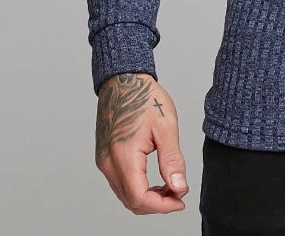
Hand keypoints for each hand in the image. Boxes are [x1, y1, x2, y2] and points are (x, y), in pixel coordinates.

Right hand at [94, 72, 189, 213]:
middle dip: (157, 204)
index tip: (180, 200)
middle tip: (178, 194)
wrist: (123, 80)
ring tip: (169, 186)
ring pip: (124, 194)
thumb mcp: (165, 127)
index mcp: (123, 156)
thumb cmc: (144, 97)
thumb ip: (172, 160)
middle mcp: (108, 163)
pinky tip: (154, 179)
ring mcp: (103, 161)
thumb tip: (179, 187)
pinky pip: (119, 183)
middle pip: (131, 201)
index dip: (162, 206)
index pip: (140, 198)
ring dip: (147, 197)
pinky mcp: (103, 157)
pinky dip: (137, 188)